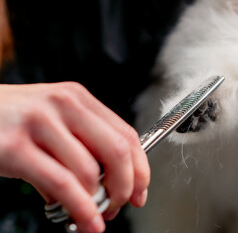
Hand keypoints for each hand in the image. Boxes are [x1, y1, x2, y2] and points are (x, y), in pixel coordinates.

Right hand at [0, 82, 149, 231]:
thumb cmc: (14, 120)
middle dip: (124, 187)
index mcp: (78, 99)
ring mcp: (39, 123)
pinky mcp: (15, 147)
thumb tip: (105, 187)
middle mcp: (64, 105)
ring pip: (89, 172)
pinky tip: (85, 221)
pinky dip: (80, 208)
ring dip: (97, 203)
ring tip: (93, 216)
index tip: (140, 192)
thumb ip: (82, 147)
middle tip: (119, 206)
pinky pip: (61, 184)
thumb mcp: (55, 121)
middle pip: (116, 151)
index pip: (127, 135)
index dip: (140, 169)